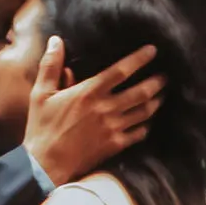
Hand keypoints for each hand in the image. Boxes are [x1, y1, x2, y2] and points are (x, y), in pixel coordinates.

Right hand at [24, 38, 162, 185]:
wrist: (45, 164)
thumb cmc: (42, 127)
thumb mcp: (41, 93)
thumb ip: (51, 65)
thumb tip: (55, 40)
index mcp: (89, 93)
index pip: (121, 71)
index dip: (139, 59)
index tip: (152, 50)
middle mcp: (105, 109)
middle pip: (141, 92)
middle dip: (156, 82)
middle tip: (164, 75)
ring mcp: (112, 128)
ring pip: (144, 112)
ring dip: (156, 102)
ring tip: (162, 95)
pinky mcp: (114, 145)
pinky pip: (138, 134)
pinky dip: (146, 125)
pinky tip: (149, 121)